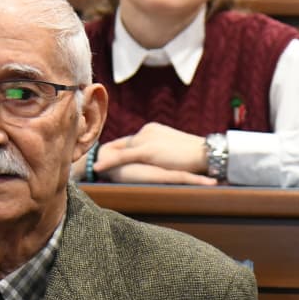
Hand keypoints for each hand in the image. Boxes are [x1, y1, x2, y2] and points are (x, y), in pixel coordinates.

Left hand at [95, 122, 212, 182]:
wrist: (206, 153)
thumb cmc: (196, 155)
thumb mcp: (175, 150)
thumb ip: (161, 152)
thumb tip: (156, 160)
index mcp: (153, 130)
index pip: (130, 140)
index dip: (118, 150)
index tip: (105, 156)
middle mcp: (147, 131)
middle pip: (122, 144)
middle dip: (109, 155)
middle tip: (93, 166)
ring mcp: (147, 139)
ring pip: (120, 150)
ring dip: (107, 160)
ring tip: (93, 169)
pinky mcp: (147, 150)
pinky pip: (123, 157)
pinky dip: (109, 162)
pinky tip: (97, 168)